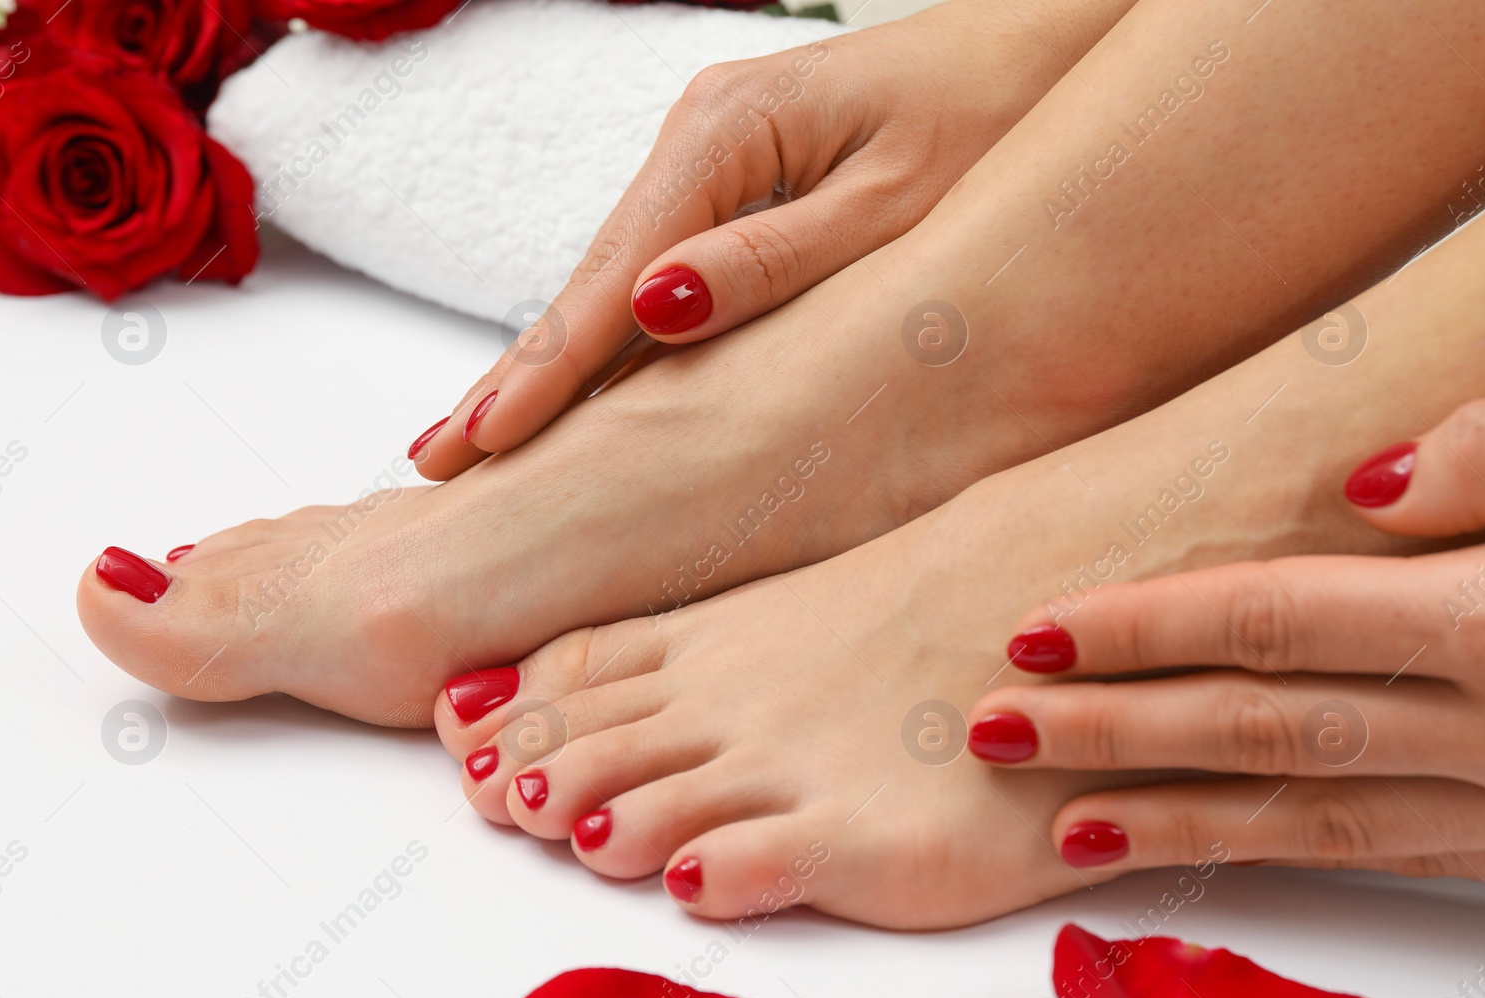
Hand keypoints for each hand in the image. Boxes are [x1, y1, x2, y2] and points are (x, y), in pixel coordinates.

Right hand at [411, 0, 1133, 476]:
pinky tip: (571, 397)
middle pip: (588, 280)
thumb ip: (775, 260)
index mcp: (725, 130)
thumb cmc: (995, 117)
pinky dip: (609, 346)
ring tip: (479, 448)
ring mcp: (708, 165)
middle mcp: (697, 141)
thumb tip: (653, 311)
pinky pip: (655, 281)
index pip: (614, 273)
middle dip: (518, 376)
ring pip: (613, 285)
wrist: (1048, 48)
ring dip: (550, 368)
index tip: (483, 441)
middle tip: (437, 462)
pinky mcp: (732, 191)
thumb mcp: (896, 200)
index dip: (548, 367)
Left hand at [967, 397, 1484, 884]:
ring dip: (1175, 825)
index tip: (1034, 635)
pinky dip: (1281, 857)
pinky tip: (1206, 852)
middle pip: (1261, 729)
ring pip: (1311, 824)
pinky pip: (1386, 861)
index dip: (1143, 628)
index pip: (1274, 621)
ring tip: (1062, 829)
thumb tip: (1366, 480)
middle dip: (1115, 733)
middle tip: (995, 732)